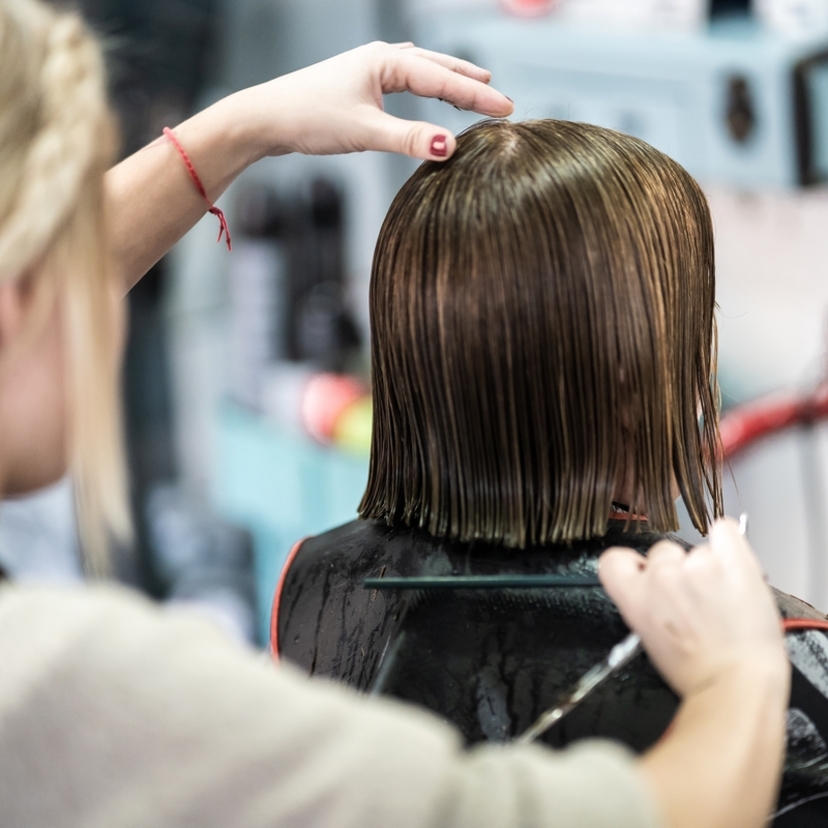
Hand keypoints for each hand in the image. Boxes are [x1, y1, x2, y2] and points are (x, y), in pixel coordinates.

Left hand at [230, 41, 513, 160]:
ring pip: (421, 72)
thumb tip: (450, 147)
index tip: (506, 109)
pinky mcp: (360, 85)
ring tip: (475, 86)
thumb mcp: (364, 132)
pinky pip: (405, 81)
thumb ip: (409, 139)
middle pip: (436, 67)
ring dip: (449, 80)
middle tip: (501, 100)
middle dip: (469, 83)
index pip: (441, 79)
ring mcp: (369, 70)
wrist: (267, 118)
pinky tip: (427, 87)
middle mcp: (380, 60)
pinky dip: (425, 85)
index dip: (476, 95)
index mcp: (385, 63)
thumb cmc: (309, 118)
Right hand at [599, 519, 786, 696]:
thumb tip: (652, 589)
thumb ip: (645, 604)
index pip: (614, 559)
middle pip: (662, 552)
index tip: (646, 572)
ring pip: (698, 549)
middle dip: (678, 569)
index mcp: (635, 597)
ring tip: (725, 598)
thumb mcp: (650, 639)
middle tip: (697, 598)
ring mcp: (696, 566)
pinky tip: (733, 564)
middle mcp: (661, 576)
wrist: (738, 684)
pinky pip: (725, 531)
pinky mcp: (731, 560)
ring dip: (709, 566)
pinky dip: (728, 543)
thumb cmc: (697, 673)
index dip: (632, 565)